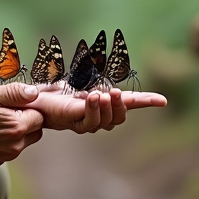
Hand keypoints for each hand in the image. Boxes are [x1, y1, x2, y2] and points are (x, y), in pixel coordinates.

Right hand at [0, 84, 44, 180]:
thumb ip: (15, 92)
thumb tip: (36, 92)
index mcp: (16, 126)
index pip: (40, 114)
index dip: (28, 106)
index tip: (13, 102)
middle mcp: (15, 145)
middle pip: (35, 129)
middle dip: (25, 119)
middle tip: (3, 111)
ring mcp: (6, 156)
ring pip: (23, 140)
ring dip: (14, 130)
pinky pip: (9, 149)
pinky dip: (3, 141)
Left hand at [21, 86, 166, 133]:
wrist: (35, 98)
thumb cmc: (58, 90)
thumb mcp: (81, 80)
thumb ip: (97, 81)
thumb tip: (110, 76)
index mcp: (104, 103)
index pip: (129, 104)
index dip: (146, 102)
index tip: (163, 100)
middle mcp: (99, 115)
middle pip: (119, 118)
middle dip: (122, 105)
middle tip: (116, 92)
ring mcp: (87, 121)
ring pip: (106, 122)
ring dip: (107, 108)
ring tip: (102, 94)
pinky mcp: (74, 122)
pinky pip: (89, 121)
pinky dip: (93, 110)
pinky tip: (92, 98)